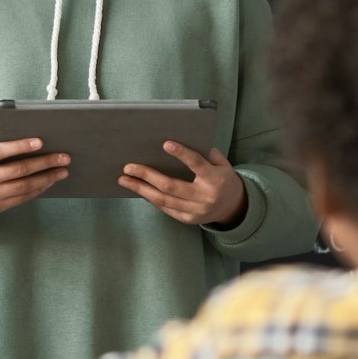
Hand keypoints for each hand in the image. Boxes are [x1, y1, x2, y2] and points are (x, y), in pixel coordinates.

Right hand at [0, 128, 69, 220]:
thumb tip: (7, 125)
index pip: (0, 152)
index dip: (21, 146)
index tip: (40, 142)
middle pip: (17, 170)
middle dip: (43, 163)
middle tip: (63, 156)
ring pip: (24, 187)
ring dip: (46, 178)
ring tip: (62, 170)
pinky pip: (22, 198)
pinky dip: (38, 189)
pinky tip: (49, 181)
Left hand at [120, 141, 245, 225]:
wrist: (233, 206)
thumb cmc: (222, 177)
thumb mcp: (221, 163)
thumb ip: (205, 153)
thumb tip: (180, 139)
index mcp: (215, 179)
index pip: (197, 164)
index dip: (182, 154)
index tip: (165, 143)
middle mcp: (205, 197)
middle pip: (171, 186)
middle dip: (147, 175)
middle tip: (128, 167)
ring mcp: (195, 211)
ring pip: (163, 200)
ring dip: (141, 189)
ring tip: (124, 180)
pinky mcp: (188, 219)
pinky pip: (165, 208)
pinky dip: (150, 198)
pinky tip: (138, 189)